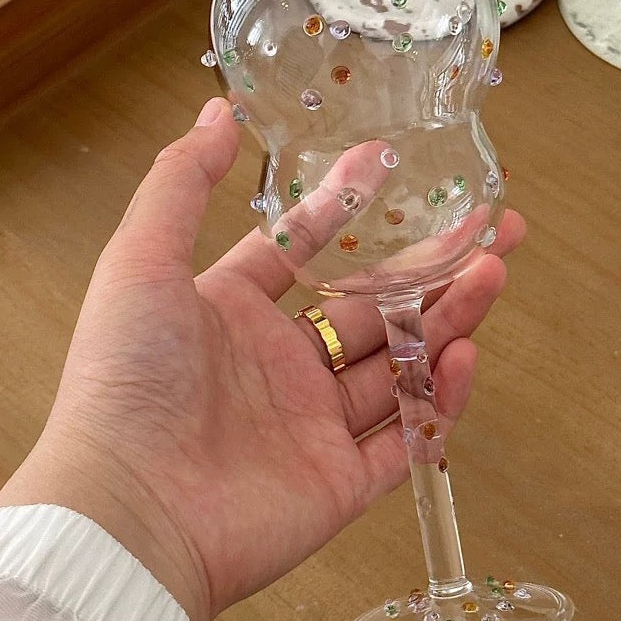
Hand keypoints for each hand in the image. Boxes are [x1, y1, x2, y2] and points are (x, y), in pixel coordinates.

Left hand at [0, 98, 525, 620]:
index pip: (303, 248)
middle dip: (432, 264)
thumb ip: (179, 184)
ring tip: (494, 271)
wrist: (128, 512)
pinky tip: (465, 356)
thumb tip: (216, 109)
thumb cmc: (126, 379)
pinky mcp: (339, 482)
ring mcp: (313, 425)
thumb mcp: (140, 262)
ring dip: (449, 319)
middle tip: (491, 226)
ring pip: (399, 364)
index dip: (345, 205)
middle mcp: (279, 366)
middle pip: (372, 305)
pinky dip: (440, 401)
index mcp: (233, 313)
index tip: (389, 162)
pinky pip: (405, 439)